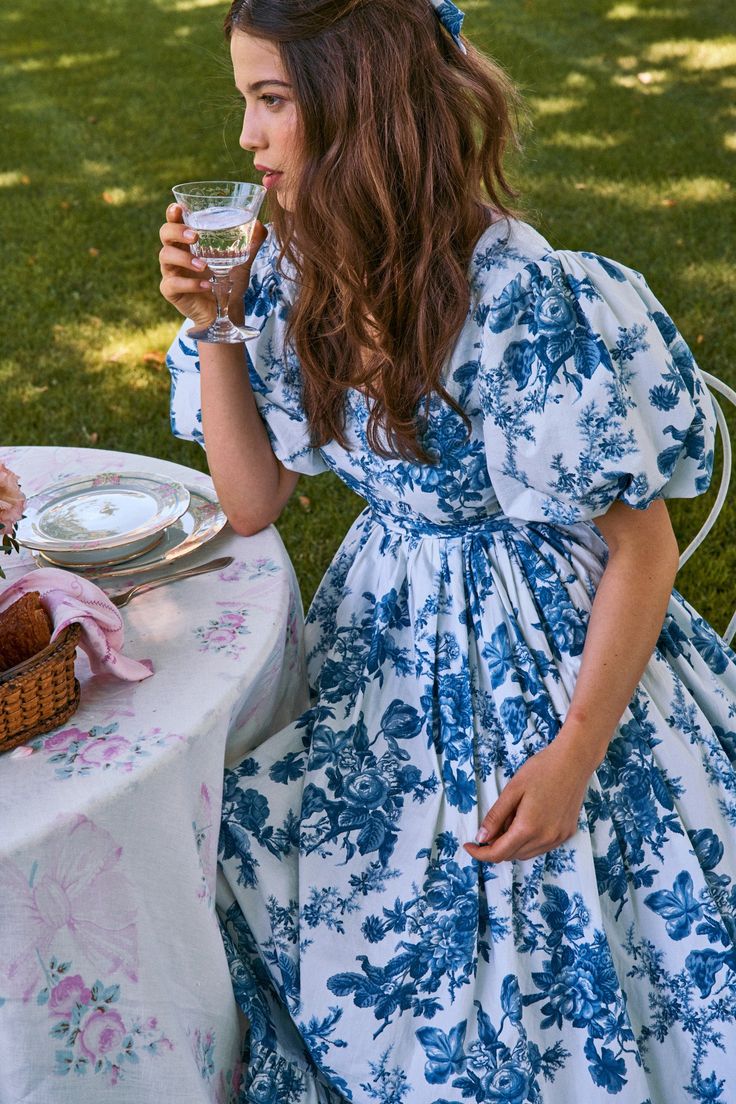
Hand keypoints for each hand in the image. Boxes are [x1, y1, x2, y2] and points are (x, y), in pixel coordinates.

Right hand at [158, 206, 267, 328]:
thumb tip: (261, 224)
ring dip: (184, 258)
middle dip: (176, 231)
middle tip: (195, 236)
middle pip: (164, 233)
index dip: (173, 213)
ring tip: (204, 266)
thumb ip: (251, 243)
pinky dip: (190, 284)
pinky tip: (205, 286)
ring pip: (166, 256)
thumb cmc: (229, 283)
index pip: (175, 221)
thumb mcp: (242, 262)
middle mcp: (177, 253)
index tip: (179, 208)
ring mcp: (171, 272)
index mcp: (189, 242)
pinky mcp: (171, 291)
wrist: (226, 313)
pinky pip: (173, 284)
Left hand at [463, 738, 593, 863]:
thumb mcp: (512, 790)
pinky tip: (527, 821)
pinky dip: (528, 841)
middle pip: (512, 855)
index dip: (481, 853)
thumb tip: (481, 837)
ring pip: (527, 853)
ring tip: (510, 818)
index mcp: (528, 828)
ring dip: (512, 844)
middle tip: (490, 825)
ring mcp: (558, 838)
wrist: (573, 761)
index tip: (469, 845)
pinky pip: (541, 847)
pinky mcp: (566, 834)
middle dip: (496, 846)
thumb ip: (496, 817)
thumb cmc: (541, 770)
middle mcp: (545, 839)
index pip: (499, 853)